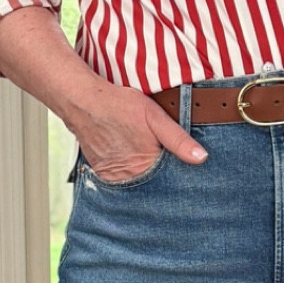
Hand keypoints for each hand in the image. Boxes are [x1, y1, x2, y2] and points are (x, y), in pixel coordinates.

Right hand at [69, 86, 204, 183]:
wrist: (82, 101)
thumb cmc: (119, 106)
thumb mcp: (155, 118)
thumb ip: (178, 140)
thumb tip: (201, 158)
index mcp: (145, 168)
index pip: (171, 180)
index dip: (179, 172)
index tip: (183, 166)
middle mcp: (128, 178)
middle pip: (153, 181)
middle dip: (162, 173)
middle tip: (157, 151)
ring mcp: (112, 177)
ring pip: (137, 179)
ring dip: (144, 171)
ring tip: (141, 151)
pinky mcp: (101, 172)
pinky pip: (121, 176)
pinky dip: (128, 168)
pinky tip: (129, 153)